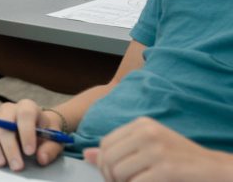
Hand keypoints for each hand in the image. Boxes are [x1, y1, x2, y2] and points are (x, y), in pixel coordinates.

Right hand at [0, 99, 63, 171]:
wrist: (34, 129)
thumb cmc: (44, 134)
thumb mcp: (54, 140)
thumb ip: (50, 149)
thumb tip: (41, 158)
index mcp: (28, 107)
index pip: (25, 114)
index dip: (26, 132)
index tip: (30, 152)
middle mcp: (8, 109)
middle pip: (3, 124)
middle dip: (9, 147)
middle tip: (17, 166)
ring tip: (1, 164)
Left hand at [84, 117, 232, 181]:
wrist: (214, 169)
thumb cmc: (179, 160)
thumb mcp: (148, 148)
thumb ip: (119, 151)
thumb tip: (87, 156)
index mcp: (141, 124)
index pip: (106, 144)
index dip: (105, 164)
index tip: (114, 176)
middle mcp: (147, 132)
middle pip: (108, 158)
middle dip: (110, 177)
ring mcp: (157, 149)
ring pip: (118, 172)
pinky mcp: (166, 168)